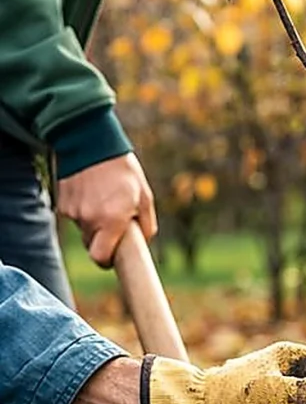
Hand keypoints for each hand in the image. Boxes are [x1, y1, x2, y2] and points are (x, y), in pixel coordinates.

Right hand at [57, 153, 156, 267]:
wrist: (89, 141)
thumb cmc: (123, 170)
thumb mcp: (145, 197)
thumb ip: (147, 225)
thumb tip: (143, 243)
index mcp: (111, 221)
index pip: (100, 258)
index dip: (107, 262)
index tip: (113, 259)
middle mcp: (89, 219)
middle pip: (92, 245)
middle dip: (103, 241)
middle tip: (114, 224)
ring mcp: (72, 211)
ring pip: (84, 230)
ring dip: (93, 223)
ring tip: (104, 201)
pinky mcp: (61, 202)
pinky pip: (74, 216)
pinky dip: (83, 210)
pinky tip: (91, 193)